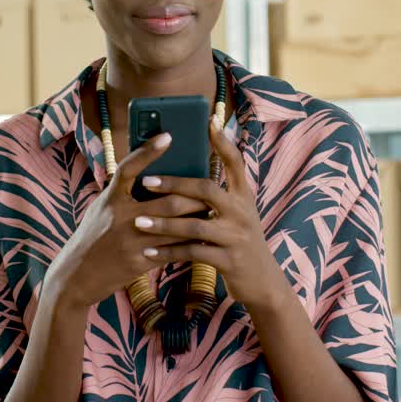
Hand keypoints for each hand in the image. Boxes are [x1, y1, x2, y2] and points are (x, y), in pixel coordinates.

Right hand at [44, 132, 209, 311]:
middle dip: (195, 197)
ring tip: (212, 212)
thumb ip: (122, 194)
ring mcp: (131, 241)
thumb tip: (153, 177)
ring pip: (176, 227)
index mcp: (110, 199)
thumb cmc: (93, 237)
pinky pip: (172, 250)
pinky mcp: (139, 262)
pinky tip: (201, 238)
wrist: (76, 275)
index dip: (147, 151)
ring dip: (197, 220)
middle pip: (169, 201)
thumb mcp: (101, 209)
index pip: (129, 168)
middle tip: (210, 190)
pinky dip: (188, 243)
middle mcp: (120, 217)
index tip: (167, 136)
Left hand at [131, 120, 290, 311]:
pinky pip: (192, 253)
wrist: (261, 280)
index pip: (236, 163)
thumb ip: (217, 195)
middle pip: (207, 190)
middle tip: (146, 181)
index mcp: (244, 196)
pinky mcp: (229, 260)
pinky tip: (148, 251)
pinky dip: (168, 252)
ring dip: (163, 224)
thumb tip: (183, 174)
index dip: (223, 142)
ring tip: (138, 222)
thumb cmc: (238, 240)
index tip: (210, 121)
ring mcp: (236, 237)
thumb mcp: (236, 213)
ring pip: (194, 225)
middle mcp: (243, 212)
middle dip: (174, 184)